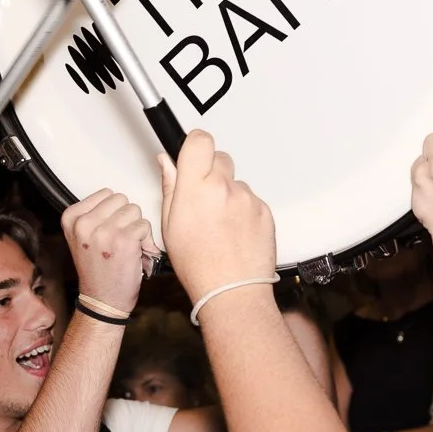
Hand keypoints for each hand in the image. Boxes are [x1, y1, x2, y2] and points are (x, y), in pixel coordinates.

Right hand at [63, 189, 156, 313]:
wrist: (101, 301)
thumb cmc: (96, 270)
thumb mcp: (82, 237)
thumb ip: (93, 214)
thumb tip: (118, 196)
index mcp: (71, 218)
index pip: (106, 194)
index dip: (113, 211)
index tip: (108, 229)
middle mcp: (84, 223)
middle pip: (121, 199)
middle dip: (126, 217)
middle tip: (120, 238)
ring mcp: (104, 232)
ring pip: (135, 210)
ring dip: (136, 228)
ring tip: (127, 246)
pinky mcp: (124, 241)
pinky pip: (144, 226)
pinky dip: (146, 240)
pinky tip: (136, 253)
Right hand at [156, 131, 275, 296]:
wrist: (233, 291)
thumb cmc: (199, 266)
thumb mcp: (170, 225)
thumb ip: (170, 187)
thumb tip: (167, 162)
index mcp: (197, 188)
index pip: (200, 140)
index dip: (194, 144)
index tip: (191, 153)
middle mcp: (225, 188)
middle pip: (220, 158)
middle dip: (211, 171)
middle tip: (203, 197)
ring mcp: (248, 199)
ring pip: (236, 183)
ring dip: (228, 195)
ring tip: (219, 225)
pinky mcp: (265, 211)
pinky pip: (251, 201)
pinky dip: (243, 211)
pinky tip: (234, 232)